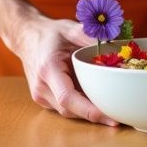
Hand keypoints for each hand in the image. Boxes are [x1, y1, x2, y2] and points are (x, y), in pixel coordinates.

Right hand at [12, 12, 118, 126]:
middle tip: (120, 118)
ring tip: (112, 110)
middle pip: (70, 110)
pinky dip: (80, 106)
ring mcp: (40, 95)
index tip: (110, 117)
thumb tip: (118, 44)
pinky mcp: (43, 98)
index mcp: (48, 69)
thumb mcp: (72, 29)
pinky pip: (64, 107)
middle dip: (95, 115)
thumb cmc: (50, 33)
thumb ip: (93, 37)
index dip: (89, 110)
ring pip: (68, 112)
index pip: (67, 98)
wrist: (26, 36)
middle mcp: (42, 86)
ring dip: (88, 112)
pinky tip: (95, 101)